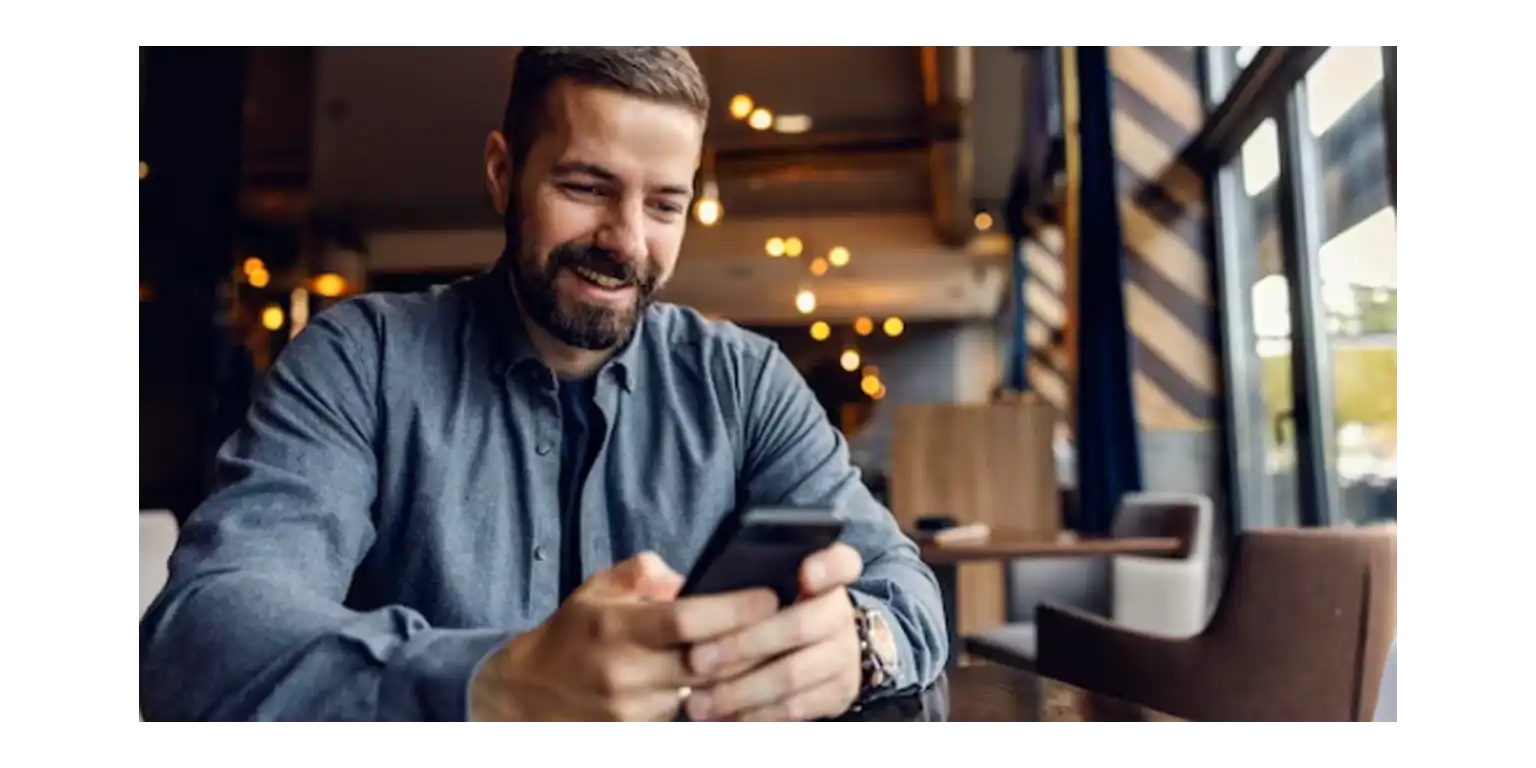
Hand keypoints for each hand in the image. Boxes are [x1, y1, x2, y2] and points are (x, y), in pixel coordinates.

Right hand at [469, 552, 778, 724]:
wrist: (527, 692)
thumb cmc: (573, 632)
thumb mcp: (597, 588)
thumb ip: (642, 572)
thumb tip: (686, 578)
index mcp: (617, 626)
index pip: (686, 620)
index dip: (732, 610)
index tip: (767, 597)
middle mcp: (625, 670)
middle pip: (705, 661)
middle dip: (748, 643)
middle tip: (782, 623)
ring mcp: (632, 707)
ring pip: (703, 690)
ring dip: (733, 671)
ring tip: (763, 647)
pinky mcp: (637, 731)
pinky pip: (686, 710)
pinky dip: (708, 693)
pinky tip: (725, 676)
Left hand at [682, 543, 864, 722]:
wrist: (811, 648)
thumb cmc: (758, 607)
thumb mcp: (744, 578)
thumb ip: (714, 568)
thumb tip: (661, 579)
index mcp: (822, 571)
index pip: (842, 561)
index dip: (827, 566)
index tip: (802, 573)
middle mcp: (841, 612)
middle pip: (803, 624)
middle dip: (745, 644)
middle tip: (696, 661)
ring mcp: (843, 654)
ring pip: (793, 674)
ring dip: (740, 689)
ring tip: (695, 700)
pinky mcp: (838, 691)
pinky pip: (795, 706)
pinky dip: (755, 712)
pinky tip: (721, 713)